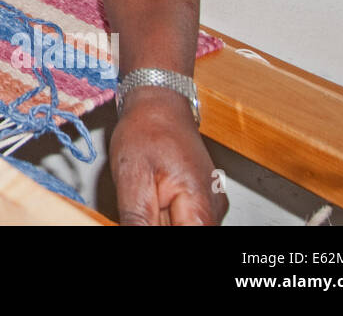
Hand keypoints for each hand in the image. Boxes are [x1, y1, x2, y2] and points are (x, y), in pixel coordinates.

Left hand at [109, 87, 227, 224]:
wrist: (159, 103)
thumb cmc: (147, 130)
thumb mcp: (131, 176)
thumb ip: (136, 218)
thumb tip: (130, 236)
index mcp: (200, 204)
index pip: (186, 238)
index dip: (160, 236)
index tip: (142, 219)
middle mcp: (213, 208)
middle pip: (185, 234)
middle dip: (156, 225)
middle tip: (139, 202)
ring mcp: (209, 205)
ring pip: (182, 227)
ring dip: (160, 222)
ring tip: (144, 196)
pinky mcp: (202, 201)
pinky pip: (183, 220)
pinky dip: (163, 217)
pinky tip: (150, 198)